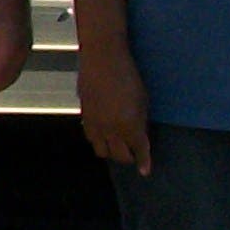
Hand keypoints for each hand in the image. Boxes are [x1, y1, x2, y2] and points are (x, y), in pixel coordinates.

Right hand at [75, 41, 152, 172]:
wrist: (102, 58)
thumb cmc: (128, 75)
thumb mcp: (143, 99)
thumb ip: (141, 121)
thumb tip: (139, 134)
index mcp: (129, 125)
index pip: (139, 151)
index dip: (144, 162)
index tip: (145, 171)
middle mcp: (111, 130)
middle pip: (119, 155)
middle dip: (129, 158)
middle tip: (134, 154)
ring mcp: (95, 124)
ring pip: (102, 151)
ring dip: (112, 151)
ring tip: (118, 145)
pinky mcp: (84, 117)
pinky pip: (91, 138)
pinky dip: (99, 141)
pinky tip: (105, 134)